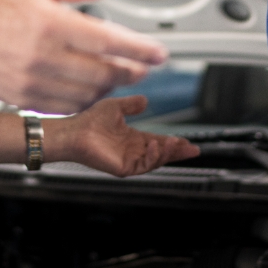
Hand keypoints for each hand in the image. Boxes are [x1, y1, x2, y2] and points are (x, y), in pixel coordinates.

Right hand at [0, 0, 168, 113]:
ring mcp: (34, 81)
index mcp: (50, 22)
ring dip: (111, 86)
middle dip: (132, 71)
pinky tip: (93, 87)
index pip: (107, 40)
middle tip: (143, 66)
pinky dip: (88, 100)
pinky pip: (68, 106)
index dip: (139, 48)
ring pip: (89, 93)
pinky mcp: (26, 99)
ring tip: (118, 74)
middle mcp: (43, 55)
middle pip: (103, 72)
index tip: (159, 53)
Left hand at [49, 96, 200, 176]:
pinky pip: (143, 166)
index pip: (158, 142)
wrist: (75, 131)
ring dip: (167, 153)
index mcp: (132, 138)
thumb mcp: (116, 107)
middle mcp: (132, 151)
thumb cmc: (89, 120)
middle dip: (177, 152)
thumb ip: (131, 104)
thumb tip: (146, 100)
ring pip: (155, 161)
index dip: (173, 143)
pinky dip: (152, 157)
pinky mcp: (122, 167)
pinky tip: (156, 146)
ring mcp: (128, 160)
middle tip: (193, 150)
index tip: (188, 142)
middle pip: (161, 154)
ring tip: (175, 143)